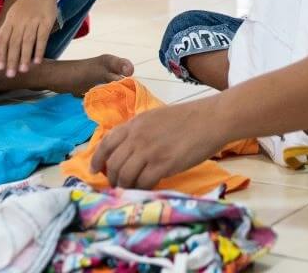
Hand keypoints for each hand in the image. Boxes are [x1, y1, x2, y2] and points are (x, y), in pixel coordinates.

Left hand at [0, 0, 58, 76]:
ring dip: (25, 57)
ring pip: (27, 41)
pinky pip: (42, 37)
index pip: (3, 40)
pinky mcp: (46, 21)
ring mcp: (33, 21)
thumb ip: (2, 31)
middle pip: (14, 43)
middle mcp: (20, 22)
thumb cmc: (26, 5)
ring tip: (23, 70)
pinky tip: (37, 61)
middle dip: (11, 59)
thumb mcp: (11, 16)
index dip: (0, 54)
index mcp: (10, 21)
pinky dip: (40, 49)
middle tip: (10, 75)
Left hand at [91, 98, 226, 188]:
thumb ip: (140, 131)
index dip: (96, 159)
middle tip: (117, 184)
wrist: (212, 119)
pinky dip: (142, 188)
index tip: (94, 170)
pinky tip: (148, 188)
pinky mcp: (163, 165)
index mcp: (135, 123)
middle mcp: (138, 137)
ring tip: (132, 189)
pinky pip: (143, 182)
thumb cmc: (189, 118)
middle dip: (112, 178)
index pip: (106, 143)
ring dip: (125, 186)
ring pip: (125, 176)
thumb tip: (128, 149)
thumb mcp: (157, 117)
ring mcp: (149, 151)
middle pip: (113, 163)